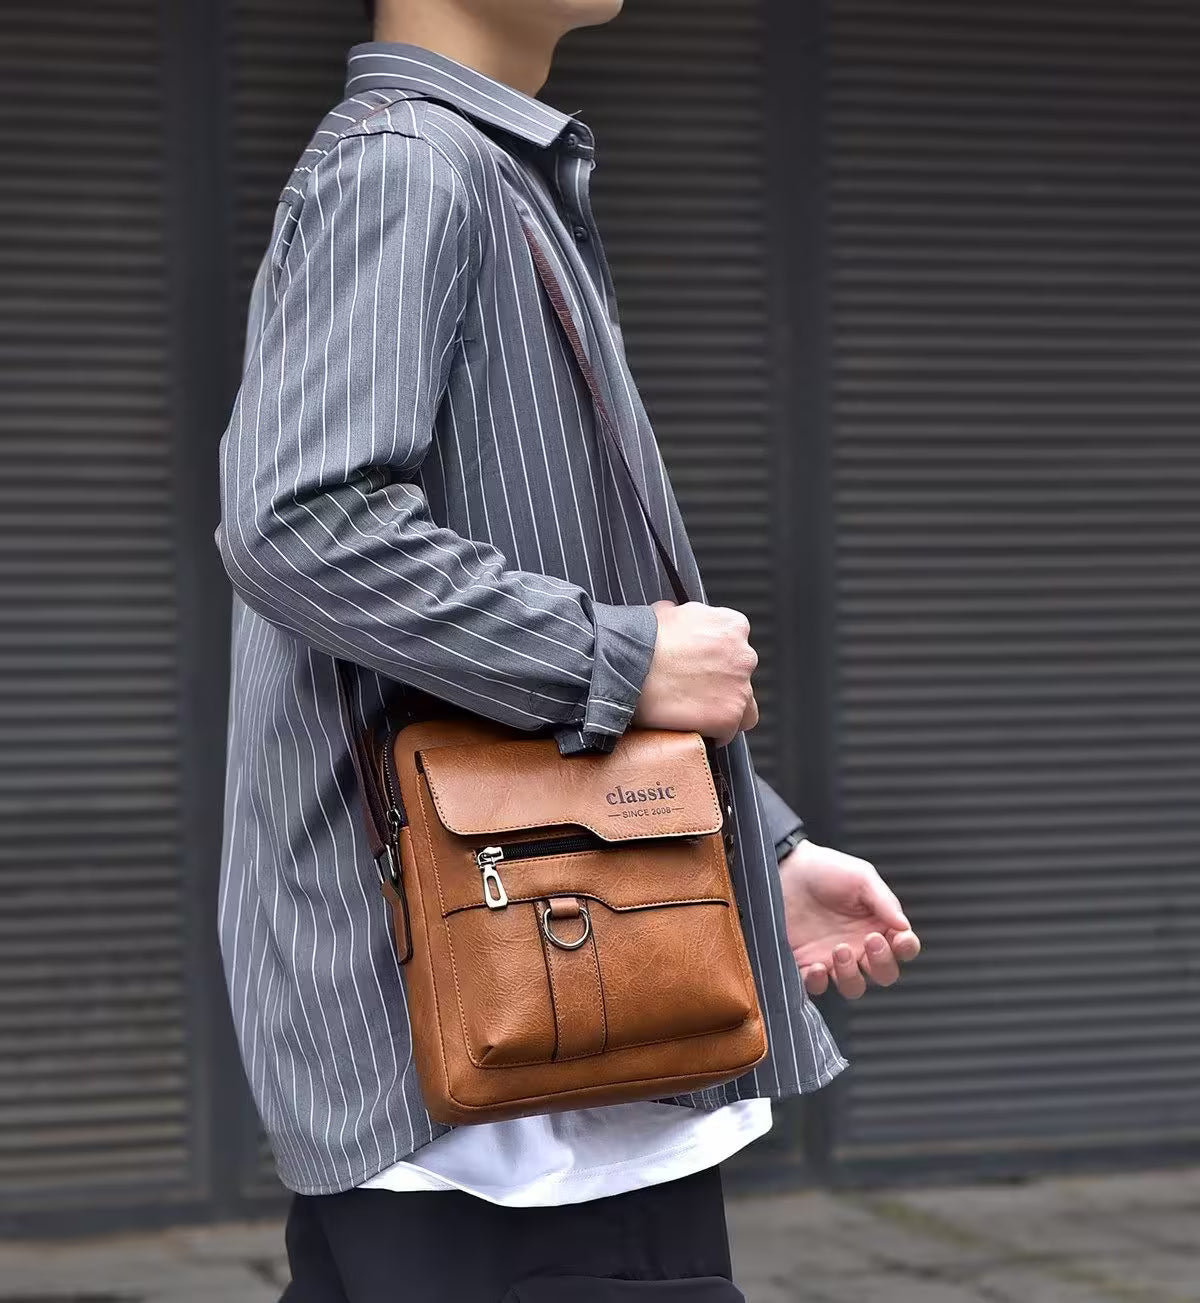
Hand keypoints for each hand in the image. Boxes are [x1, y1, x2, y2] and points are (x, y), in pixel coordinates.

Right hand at [632, 600, 758, 746]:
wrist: (627, 666)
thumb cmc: (641, 639)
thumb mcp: (667, 613)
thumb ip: (686, 617)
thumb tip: (678, 618)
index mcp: (732, 626)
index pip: (737, 648)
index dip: (717, 661)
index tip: (700, 669)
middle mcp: (744, 655)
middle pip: (742, 678)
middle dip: (721, 685)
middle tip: (692, 690)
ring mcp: (740, 688)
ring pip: (742, 708)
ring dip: (721, 709)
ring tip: (691, 712)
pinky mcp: (729, 717)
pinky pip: (727, 732)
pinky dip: (712, 733)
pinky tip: (688, 726)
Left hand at [779, 839, 920, 998]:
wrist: (784, 868)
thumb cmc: (824, 868)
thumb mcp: (860, 876)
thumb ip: (884, 901)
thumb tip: (904, 926)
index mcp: (876, 924)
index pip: (903, 948)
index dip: (906, 948)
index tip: (898, 938)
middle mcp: (858, 945)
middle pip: (884, 973)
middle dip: (882, 963)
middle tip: (869, 940)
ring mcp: (832, 957)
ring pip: (854, 987)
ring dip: (851, 975)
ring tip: (839, 949)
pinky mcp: (805, 963)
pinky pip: (817, 987)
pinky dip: (819, 983)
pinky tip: (816, 966)